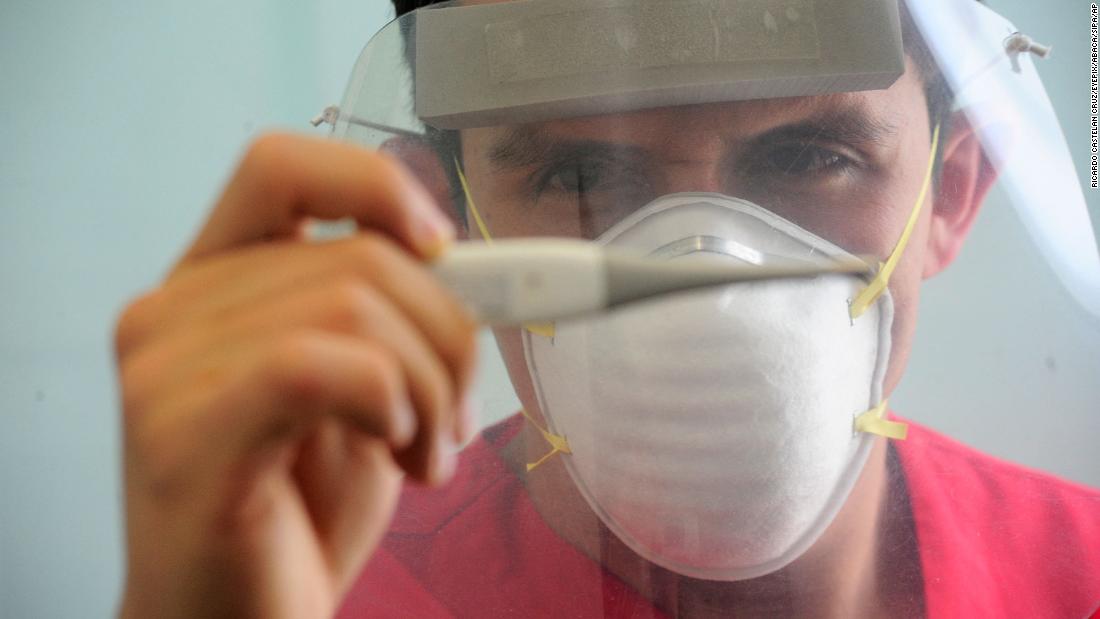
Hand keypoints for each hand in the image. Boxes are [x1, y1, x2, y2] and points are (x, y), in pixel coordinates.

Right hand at [115, 134, 477, 617]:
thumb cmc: (299, 514)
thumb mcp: (362, 393)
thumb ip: (390, 320)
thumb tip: (469, 262)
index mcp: (211, 286)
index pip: (281, 166)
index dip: (375, 184)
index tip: (442, 246)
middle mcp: (171, 314)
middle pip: (357, 254)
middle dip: (449, 333)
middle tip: (456, 415)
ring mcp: (164, 373)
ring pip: (355, 305)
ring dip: (433, 386)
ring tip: (428, 452)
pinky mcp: (182, 439)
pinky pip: (321, 365)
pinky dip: (392, 403)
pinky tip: (398, 454)